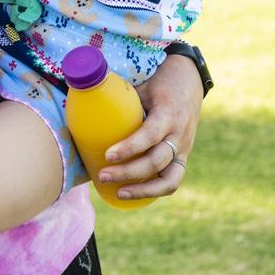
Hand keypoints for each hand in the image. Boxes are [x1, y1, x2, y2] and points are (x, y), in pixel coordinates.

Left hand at [97, 53, 202, 199]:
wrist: (190, 80)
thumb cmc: (159, 81)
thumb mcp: (142, 84)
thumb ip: (120, 95)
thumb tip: (85, 97)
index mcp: (168, 114)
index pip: (150, 135)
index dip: (129, 148)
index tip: (107, 155)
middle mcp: (179, 136)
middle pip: (156, 162)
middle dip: (128, 173)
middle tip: (102, 176)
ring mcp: (184, 149)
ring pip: (168, 179)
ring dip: (142, 190)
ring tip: (117, 193)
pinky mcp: (182, 158)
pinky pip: (172, 181)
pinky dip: (154, 191)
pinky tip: (133, 194)